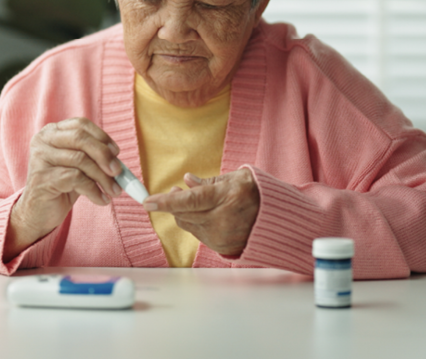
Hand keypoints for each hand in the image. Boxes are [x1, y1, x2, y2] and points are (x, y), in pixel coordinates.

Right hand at [5, 118, 122, 257]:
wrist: (38, 213)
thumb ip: (95, 159)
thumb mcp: (79, 168)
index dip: (101, 136)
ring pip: (80, 160)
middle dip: (104, 155)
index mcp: (52, 132)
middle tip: (118, 172)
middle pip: (80, 138)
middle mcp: (43, 140)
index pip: (81, 125)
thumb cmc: (61, 187)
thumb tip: (120, 163)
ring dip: (103, 177)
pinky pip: (75, 179)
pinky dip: (94, 190)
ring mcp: (40, 158)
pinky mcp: (42, 178)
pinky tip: (101, 200)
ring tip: (114, 191)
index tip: (116, 152)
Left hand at [143, 169, 259, 256]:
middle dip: (173, 204)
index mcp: (227, 197)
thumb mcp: (235, 178)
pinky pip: (198, 234)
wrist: (277, 219)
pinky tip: (205, 215)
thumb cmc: (257, 193)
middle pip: (185, 214)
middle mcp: (223, 219)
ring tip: (192, 202)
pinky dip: (196, 223)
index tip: (148, 201)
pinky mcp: (222, 247)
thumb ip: (208, 183)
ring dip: (184, 213)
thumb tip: (186, 181)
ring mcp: (222, 236)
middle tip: (173, 192)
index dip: (166, 202)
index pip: (189, 201)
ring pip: (189, 225)